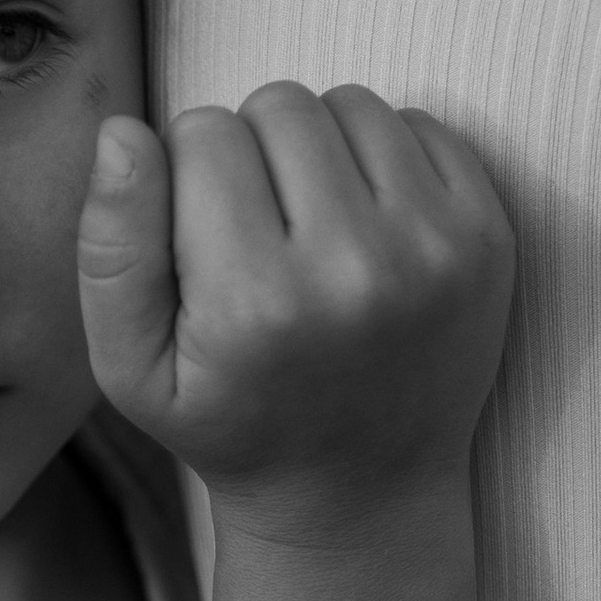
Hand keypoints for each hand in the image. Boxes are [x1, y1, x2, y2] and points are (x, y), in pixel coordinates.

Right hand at [77, 83, 512, 534]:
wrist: (362, 496)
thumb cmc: (232, 423)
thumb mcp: (132, 367)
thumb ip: (111, 248)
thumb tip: (123, 132)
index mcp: (256, 302)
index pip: (202, 133)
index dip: (188, 175)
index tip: (205, 242)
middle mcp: (355, 270)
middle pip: (279, 106)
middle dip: (255, 152)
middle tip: (262, 235)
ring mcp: (436, 250)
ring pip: (351, 104)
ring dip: (321, 148)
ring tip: (314, 226)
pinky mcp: (489, 237)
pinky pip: (422, 123)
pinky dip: (387, 157)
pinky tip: (370, 225)